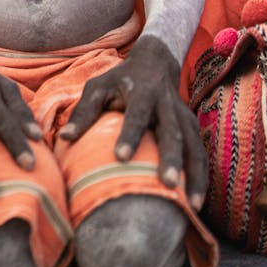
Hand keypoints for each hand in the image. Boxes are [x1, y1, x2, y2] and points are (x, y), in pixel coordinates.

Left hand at [59, 34, 207, 207]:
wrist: (155, 62)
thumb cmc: (119, 80)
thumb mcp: (98, 86)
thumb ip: (83, 111)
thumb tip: (64, 138)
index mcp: (142, 91)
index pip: (137, 113)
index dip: (130, 134)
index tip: (121, 158)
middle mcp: (166, 103)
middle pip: (172, 131)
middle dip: (171, 157)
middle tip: (166, 183)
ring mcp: (183, 115)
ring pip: (193, 144)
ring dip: (194, 173)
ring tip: (191, 204)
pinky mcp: (192, 126)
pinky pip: (200, 152)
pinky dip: (202, 177)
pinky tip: (196, 204)